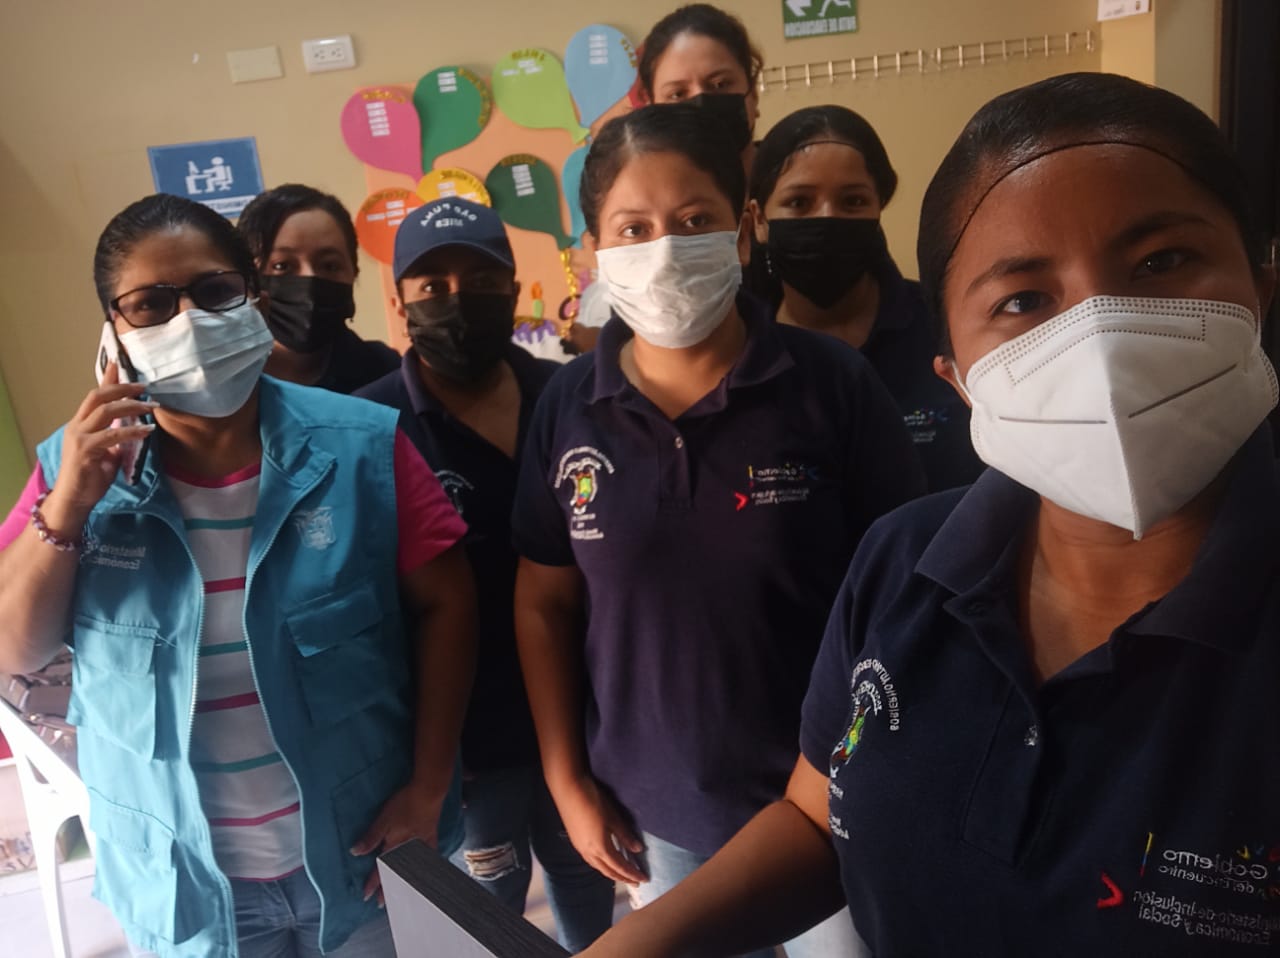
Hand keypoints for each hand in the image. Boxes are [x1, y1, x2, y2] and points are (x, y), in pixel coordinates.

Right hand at [46, 363, 154, 527]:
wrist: (73, 500)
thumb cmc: (90, 478)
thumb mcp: (106, 452)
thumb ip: (116, 438)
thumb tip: (133, 427)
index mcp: (80, 424)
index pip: (94, 395)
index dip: (107, 378)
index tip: (119, 363)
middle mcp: (76, 426)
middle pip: (97, 396)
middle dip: (121, 387)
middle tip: (144, 387)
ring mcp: (79, 437)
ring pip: (104, 411)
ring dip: (130, 406)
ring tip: (150, 406)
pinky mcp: (85, 451)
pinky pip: (112, 435)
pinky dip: (131, 431)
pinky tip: (146, 429)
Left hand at [350, 779, 446, 903]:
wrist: (428, 792)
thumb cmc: (404, 803)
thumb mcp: (383, 818)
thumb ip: (371, 837)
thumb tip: (355, 853)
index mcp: (394, 845)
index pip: (381, 869)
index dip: (373, 883)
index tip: (366, 896)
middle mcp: (406, 849)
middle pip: (396, 873)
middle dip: (387, 888)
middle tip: (382, 904)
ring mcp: (420, 844)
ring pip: (411, 868)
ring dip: (404, 881)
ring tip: (401, 893)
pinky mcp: (431, 836)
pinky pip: (429, 856)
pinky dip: (426, 866)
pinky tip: (427, 870)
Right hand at [555, 773, 646, 884]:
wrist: (569, 791)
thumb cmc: (594, 802)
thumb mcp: (613, 818)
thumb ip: (625, 835)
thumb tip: (638, 850)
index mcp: (600, 848)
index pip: (620, 867)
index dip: (632, 874)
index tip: (644, 879)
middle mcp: (589, 853)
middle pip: (608, 871)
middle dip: (623, 878)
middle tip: (636, 882)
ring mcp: (580, 848)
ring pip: (598, 867)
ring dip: (612, 873)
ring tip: (623, 875)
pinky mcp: (576, 842)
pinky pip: (591, 861)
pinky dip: (602, 865)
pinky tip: (606, 861)